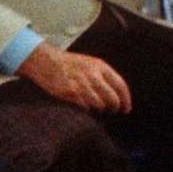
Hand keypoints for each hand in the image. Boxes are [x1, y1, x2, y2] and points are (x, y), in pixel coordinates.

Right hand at [19, 43, 133, 114]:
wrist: (46, 61)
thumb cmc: (69, 64)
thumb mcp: (90, 63)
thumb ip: (103, 76)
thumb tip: (117, 95)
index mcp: (100, 66)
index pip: (120, 85)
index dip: (126, 99)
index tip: (126, 108)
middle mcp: (93, 75)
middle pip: (112, 98)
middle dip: (115, 107)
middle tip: (113, 110)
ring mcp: (81, 84)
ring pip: (100, 104)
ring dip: (99, 108)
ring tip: (96, 107)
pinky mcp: (70, 92)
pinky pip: (85, 107)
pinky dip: (86, 109)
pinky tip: (83, 105)